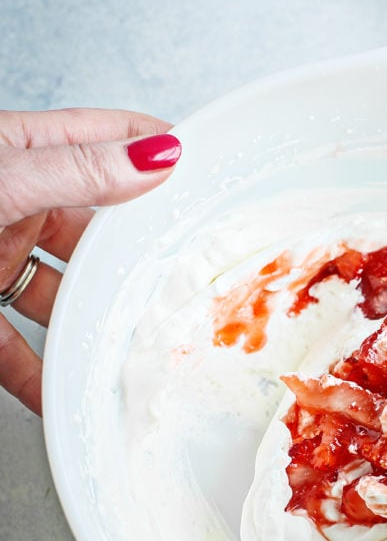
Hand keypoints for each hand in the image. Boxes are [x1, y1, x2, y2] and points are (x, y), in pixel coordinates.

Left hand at [0, 108, 180, 414]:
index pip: (109, 143)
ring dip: (91, 329)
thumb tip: (157, 154)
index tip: (212, 182)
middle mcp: (14, 204)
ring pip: (62, 298)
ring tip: (133, 352)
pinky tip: (65, 396)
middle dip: (135, 264)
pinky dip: (41, 377)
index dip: (159, 157)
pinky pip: (17, 349)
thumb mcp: (0, 178)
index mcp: (21, 152)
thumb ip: (79, 172)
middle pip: (95, 234)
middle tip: (184, 286)